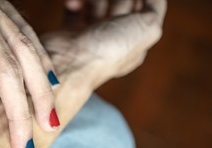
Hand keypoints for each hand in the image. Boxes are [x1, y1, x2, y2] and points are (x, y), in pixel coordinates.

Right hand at [47, 0, 165, 86]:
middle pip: (121, 7)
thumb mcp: (147, 28)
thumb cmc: (107, 52)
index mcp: (134, 44)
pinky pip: (74, 11)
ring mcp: (90, 37)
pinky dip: (75, 3)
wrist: (68, 64)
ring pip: (97, 6)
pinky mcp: (69, 34)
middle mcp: (112, 42)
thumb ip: (155, 7)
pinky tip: (74, 2)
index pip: (144, 14)